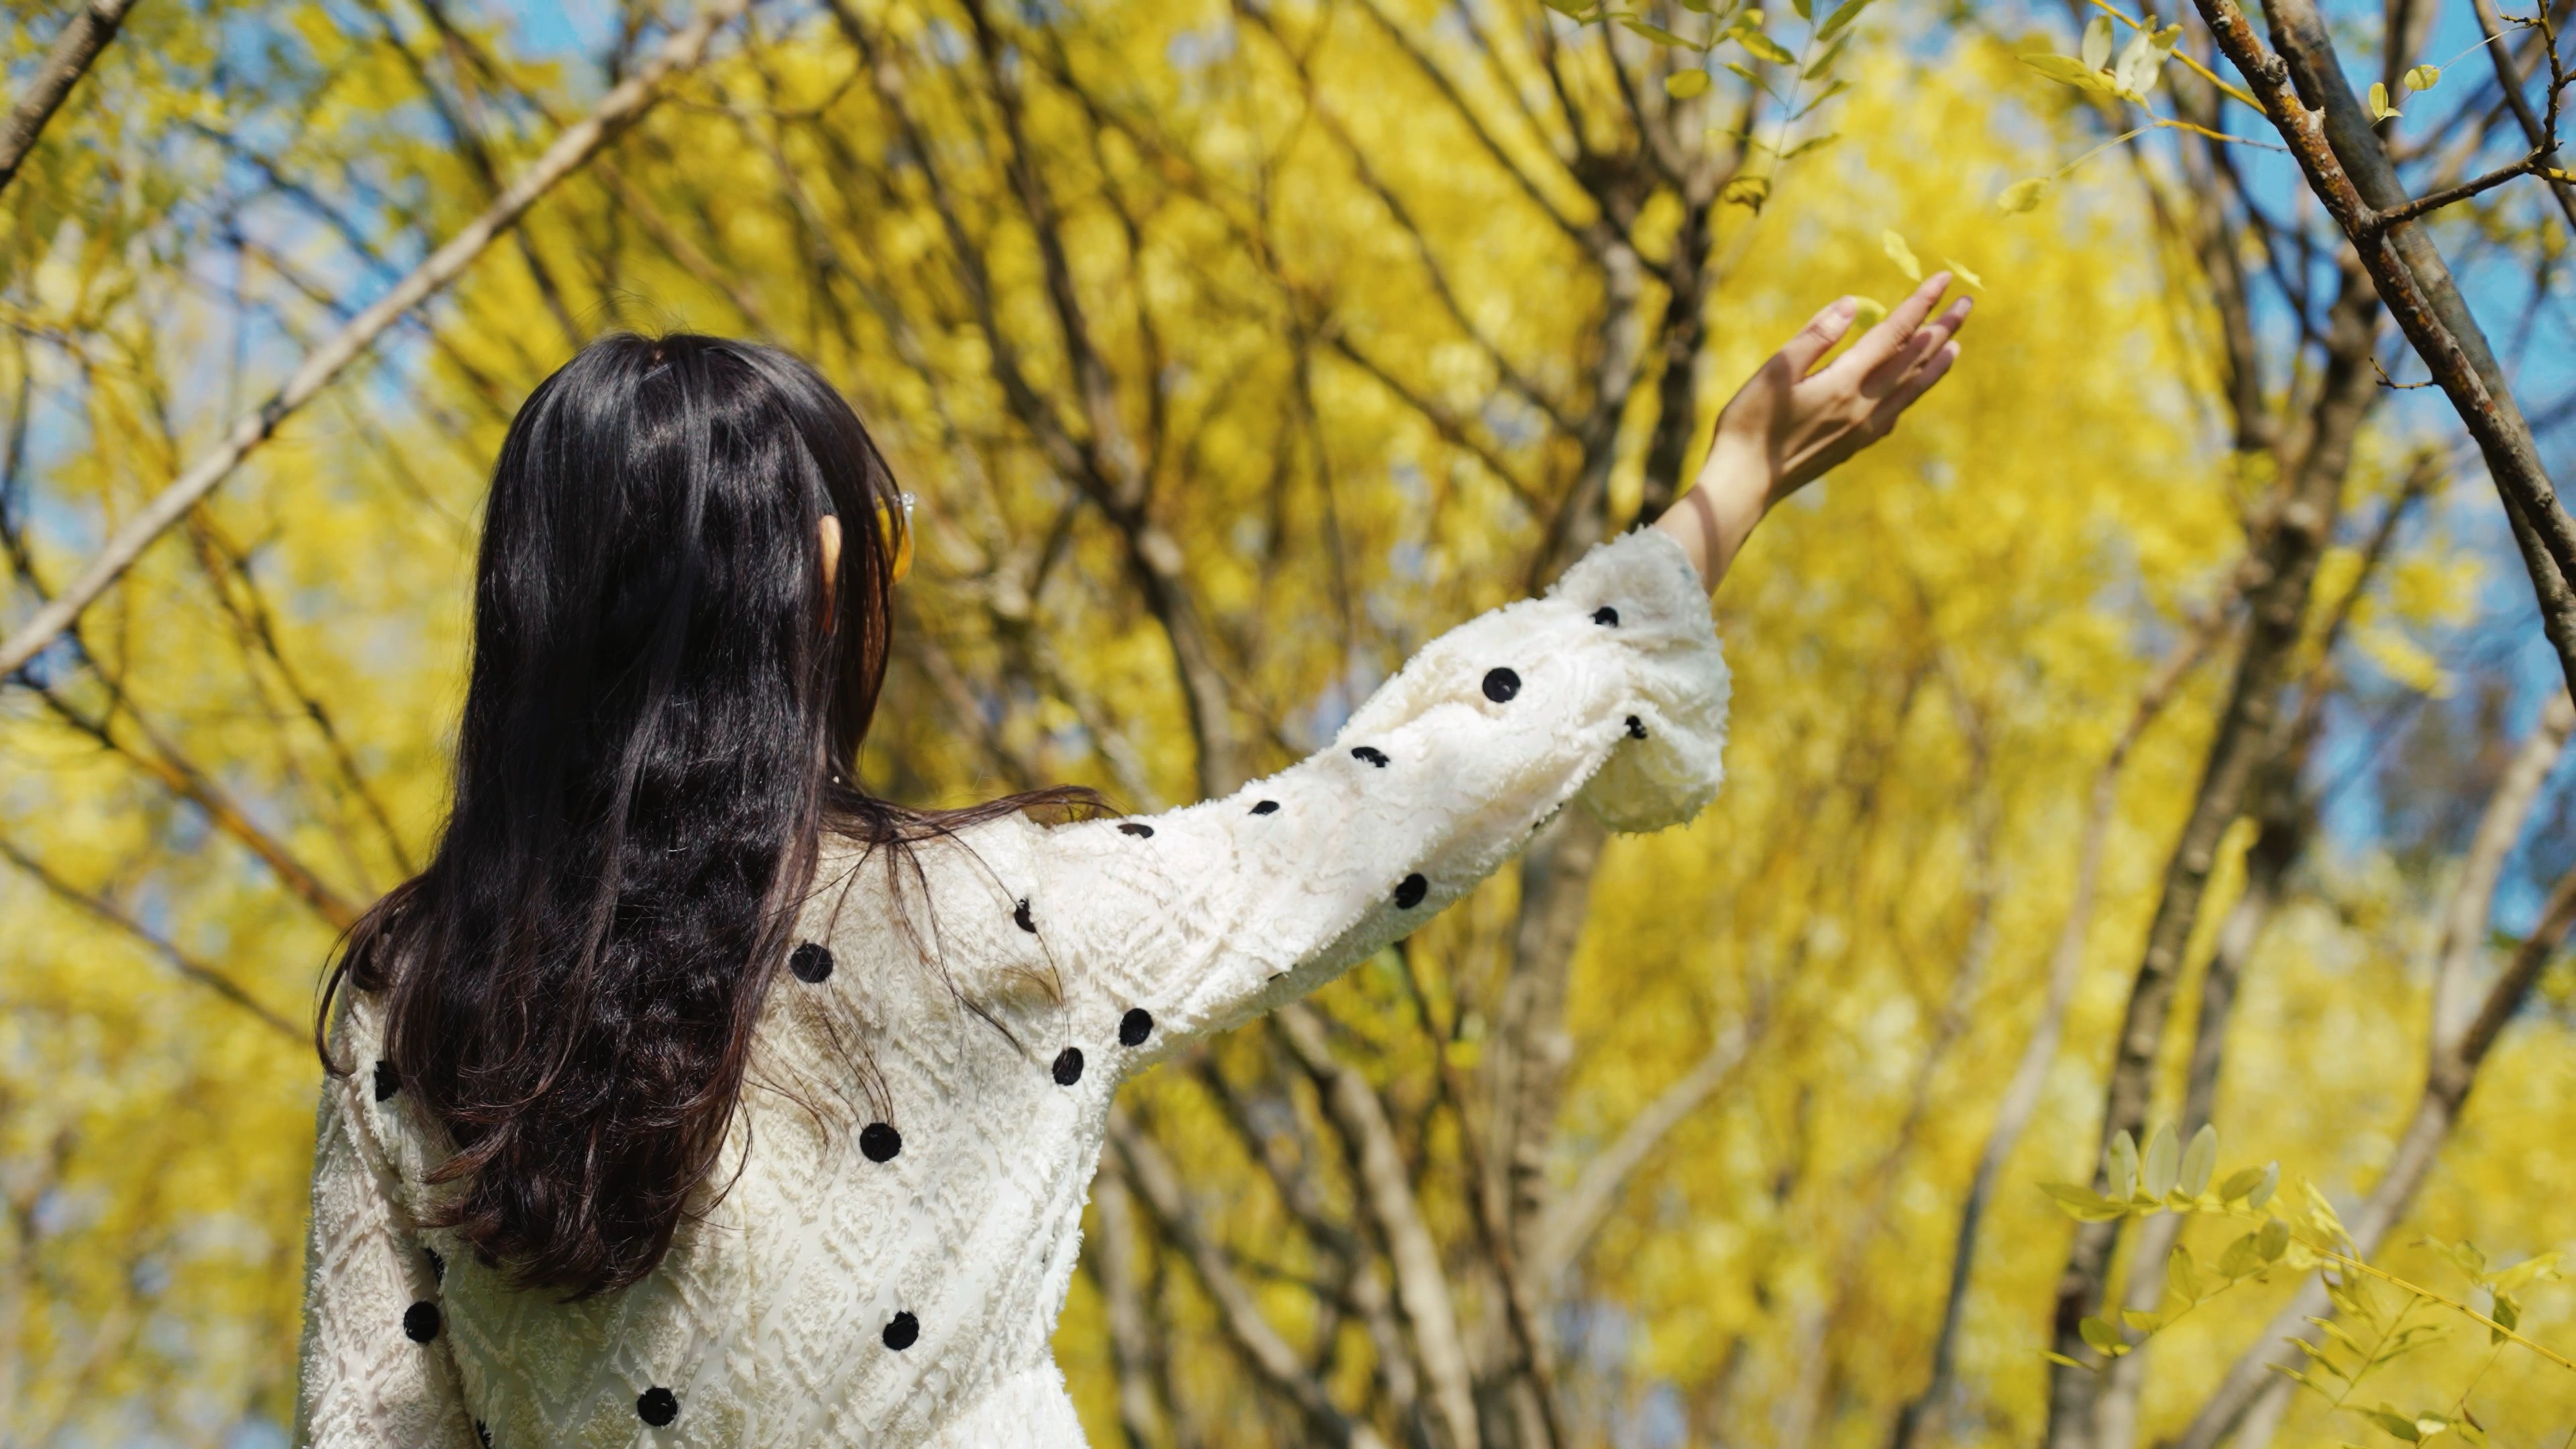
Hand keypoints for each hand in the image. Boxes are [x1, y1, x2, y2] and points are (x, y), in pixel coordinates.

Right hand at [1656, 273, 1970, 590]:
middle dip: (1942, 329)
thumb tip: (1853, 304)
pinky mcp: (1854, 446)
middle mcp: (1864, 406)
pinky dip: (1913, 393)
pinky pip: (1896, 413)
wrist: (1744, 484)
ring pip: (1911, 390)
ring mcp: (1863, 429)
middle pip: (1913, 360)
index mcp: (1845, 382)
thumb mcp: (1775, 371)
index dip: (1920, 304)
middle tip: (1967, 304)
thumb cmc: (1750, 424)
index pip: (1894, 333)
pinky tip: (1912, 389)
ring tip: (1955, 345)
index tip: (1943, 279)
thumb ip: (1816, 336)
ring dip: (1935, 364)